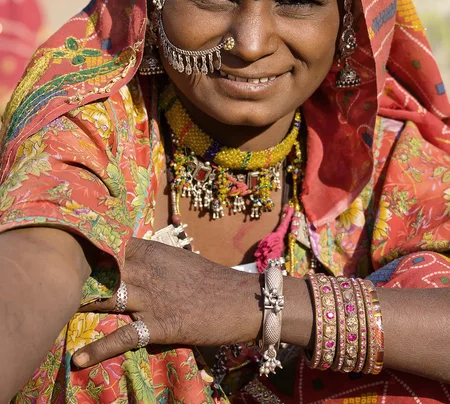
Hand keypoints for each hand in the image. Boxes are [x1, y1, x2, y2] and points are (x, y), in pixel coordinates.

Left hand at [72, 238, 260, 367]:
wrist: (241, 301)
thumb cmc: (211, 279)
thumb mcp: (179, 261)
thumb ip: (152, 259)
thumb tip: (130, 256)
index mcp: (154, 252)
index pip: (112, 245)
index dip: (88, 247)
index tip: (66, 250)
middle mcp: (148, 271)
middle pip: (103, 270)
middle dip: (78, 274)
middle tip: (55, 279)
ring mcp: (152, 298)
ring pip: (107, 299)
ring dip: (82, 306)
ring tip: (56, 310)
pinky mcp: (160, 325)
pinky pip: (124, 337)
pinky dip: (99, 349)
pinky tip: (79, 358)